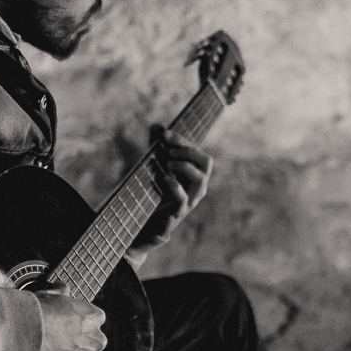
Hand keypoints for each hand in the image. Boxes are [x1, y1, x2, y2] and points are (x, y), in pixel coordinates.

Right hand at [28, 285, 106, 350]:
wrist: (21, 333)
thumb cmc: (35, 311)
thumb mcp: (50, 295)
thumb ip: (62, 292)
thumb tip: (62, 286)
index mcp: (95, 317)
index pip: (94, 322)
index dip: (78, 326)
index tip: (65, 328)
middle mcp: (97, 339)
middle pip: (93, 344)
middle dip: (80, 345)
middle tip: (58, 344)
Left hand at [134, 126, 212, 248]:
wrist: (143, 224)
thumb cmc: (153, 193)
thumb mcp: (155, 166)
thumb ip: (157, 147)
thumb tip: (156, 125)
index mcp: (194, 174)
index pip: (198, 152)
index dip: (183, 140)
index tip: (164, 133)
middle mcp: (196, 186)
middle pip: (206, 162)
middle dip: (188, 151)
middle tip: (168, 151)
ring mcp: (189, 201)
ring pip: (200, 181)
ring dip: (184, 168)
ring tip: (167, 164)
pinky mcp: (177, 214)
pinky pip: (182, 201)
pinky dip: (175, 188)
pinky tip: (164, 179)